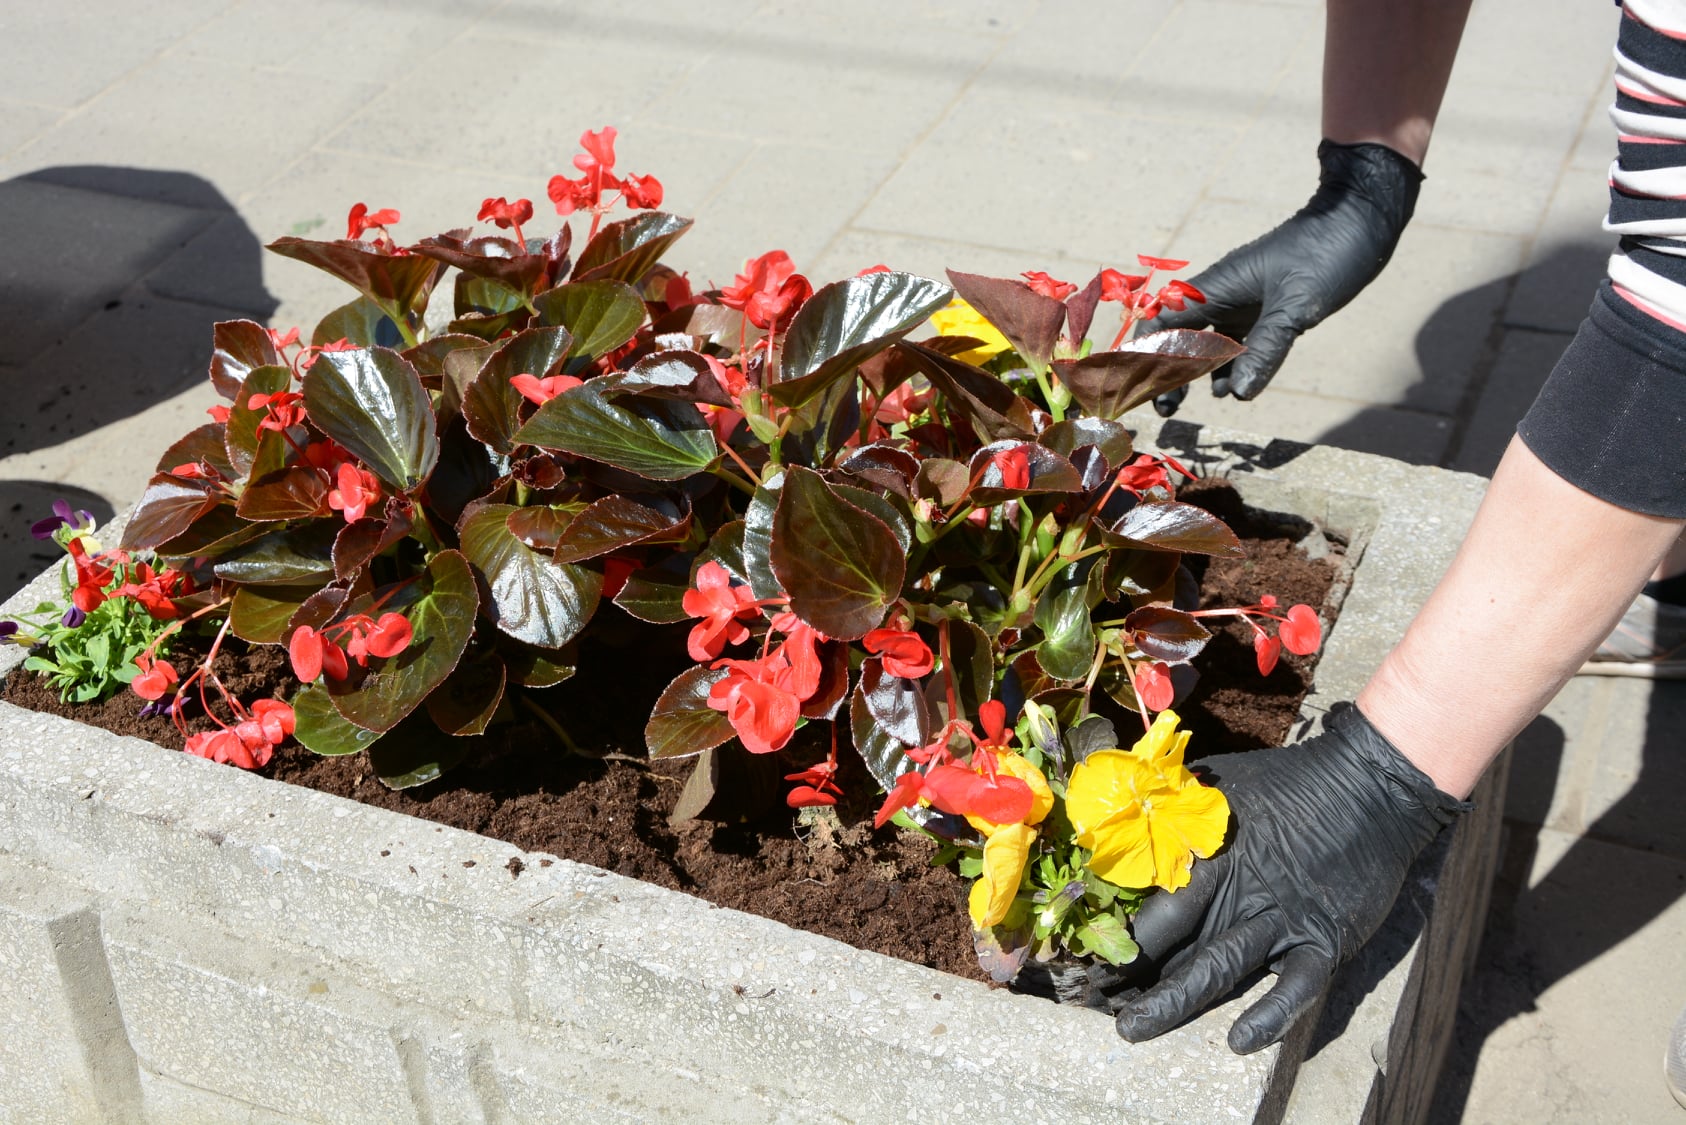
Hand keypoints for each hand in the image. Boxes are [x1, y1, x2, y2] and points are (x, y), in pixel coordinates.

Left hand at [1114, 704, 1466, 1053]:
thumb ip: (1172, 803)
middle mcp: (1236, 893)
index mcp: (1205, 856)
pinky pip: (1294, 987)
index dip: (1111, 934)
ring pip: (1219, 970)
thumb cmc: (1287, 782)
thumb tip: (1116, 806)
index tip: (1078, 958)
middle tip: (1088, 1003)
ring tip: (1131, 1029)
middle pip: (1172, 943)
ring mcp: (1281, 921)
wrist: (1368, 788)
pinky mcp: (1323, 940)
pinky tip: (1238, 1041)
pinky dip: (1269, 1015)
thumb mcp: (1217, 783)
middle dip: (1128, 977)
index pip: (1148, 904)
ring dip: (1173, 1003)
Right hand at [1149, 141, 1422, 415]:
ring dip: (1194, 374)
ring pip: (1206, 344)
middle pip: (1179, 338)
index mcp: (1217, 287)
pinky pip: (1236, 344)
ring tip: (1183, 405)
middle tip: (1165, 409)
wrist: (1361, 221)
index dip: (1145, 353)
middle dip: (1166, 372)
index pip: (1164, 322)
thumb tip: (1238, 394)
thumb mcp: (1295, 306)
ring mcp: (1243, 304)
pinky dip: (1228, 367)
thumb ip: (1266, 349)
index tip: (1138, 386)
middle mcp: (1222, 296)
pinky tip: (1230, 389)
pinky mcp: (1264, 311)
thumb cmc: (1325, 254)